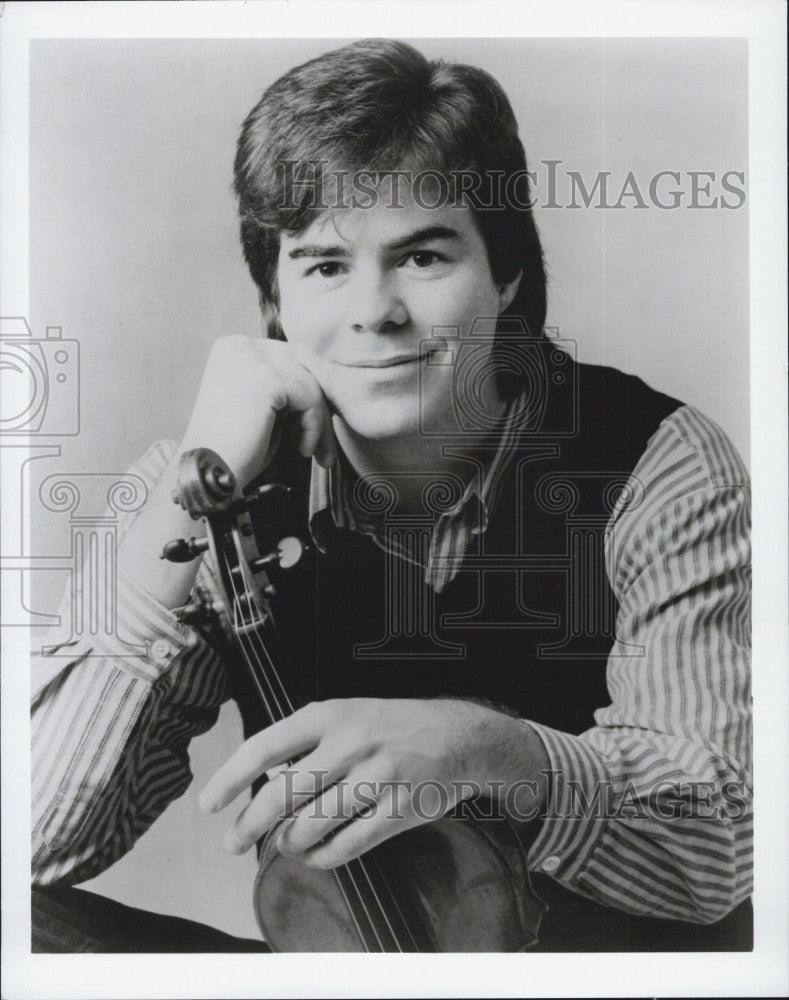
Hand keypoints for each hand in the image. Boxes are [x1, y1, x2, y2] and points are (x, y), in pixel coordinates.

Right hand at [180, 336, 335, 489]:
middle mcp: (239, 345)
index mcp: (233, 348)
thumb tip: (327, 387)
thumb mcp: (260, 407)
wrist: (208, 475)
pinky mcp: (267, 379)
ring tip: (308, 450)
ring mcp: (252, 358)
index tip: (315, 429)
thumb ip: (286, 389)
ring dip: (318, 422)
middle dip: (318, 408)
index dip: (307, 396)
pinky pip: (310, 398)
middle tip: (323, 447)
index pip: (289, 360)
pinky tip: (301, 449)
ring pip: (310, 382)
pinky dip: (313, 427)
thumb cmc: (233, 450)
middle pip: (302, 367)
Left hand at [199, 697, 547, 868]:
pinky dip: (323, 857)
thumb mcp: (348, 715)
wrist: (458, 735)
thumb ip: (307, 744)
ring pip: (312, 825)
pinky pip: (347, 846)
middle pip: (284, 794)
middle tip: (233, 842)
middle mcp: (351, 742)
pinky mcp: (398, 808)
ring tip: (286, 844)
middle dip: (250, 825)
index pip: (266, 746)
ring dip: (290, 843)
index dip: (231, 778)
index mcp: (331, 714)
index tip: (208, 805)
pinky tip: (316, 856)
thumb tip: (259, 786)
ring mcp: (377, 776)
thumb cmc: (392, 726)